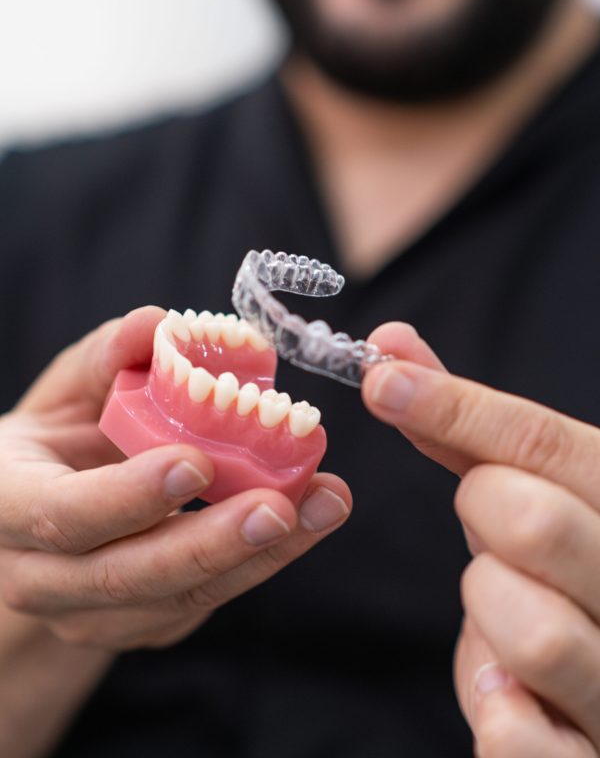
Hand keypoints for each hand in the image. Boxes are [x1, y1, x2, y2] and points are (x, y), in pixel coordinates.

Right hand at [0, 307, 350, 651]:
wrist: (47, 512)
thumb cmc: (58, 440)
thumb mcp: (70, 390)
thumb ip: (109, 356)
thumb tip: (160, 322)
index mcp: (10, 506)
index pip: (63, 515)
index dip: (129, 497)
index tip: (198, 463)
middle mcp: (40, 576)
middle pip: (126, 576)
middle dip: (211, 543)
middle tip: (282, 505)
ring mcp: (88, 612)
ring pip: (178, 598)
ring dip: (258, 556)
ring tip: (323, 505)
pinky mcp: (140, 623)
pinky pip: (203, 601)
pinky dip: (261, 561)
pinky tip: (306, 520)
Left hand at [362, 323, 599, 756]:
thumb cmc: (563, 575)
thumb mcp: (531, 494)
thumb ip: (470, 428)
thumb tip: (392, 348)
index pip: (548, 444)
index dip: (457, 406)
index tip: (382, 378)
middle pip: (535, 520)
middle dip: (481, 510)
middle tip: (487, 518)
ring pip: (532, 628)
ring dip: (486, 609)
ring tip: (503, 610)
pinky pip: (523, 740)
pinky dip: (495, 706)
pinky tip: (506, 689)